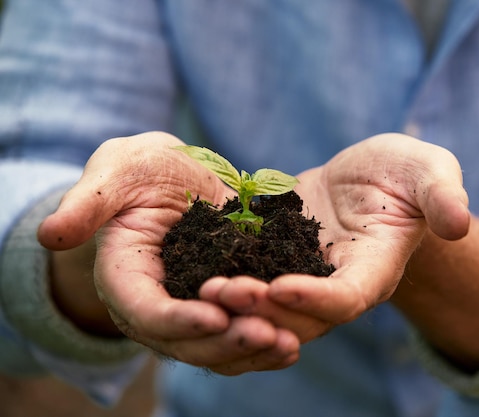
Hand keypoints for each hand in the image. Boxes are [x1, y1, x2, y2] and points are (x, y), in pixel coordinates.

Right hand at [38, 132, 299, 373]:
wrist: (178, 177)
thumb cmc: (142, 170)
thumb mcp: (117, 172)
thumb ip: (89, 203)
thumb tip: (51, 235)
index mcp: (126, 277)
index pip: (146, 311)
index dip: (176, 318)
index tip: (214, 314)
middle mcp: (157, 304)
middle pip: (186, 341)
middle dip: (225, 342)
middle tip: (266, 334)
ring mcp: (192, 309)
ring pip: (217, 346)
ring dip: (252, 351)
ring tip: (287, 345)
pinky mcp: (223, 305)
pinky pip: (241, 332)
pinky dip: (265, 340)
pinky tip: (293, 340)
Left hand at [201, 133, 468, 341]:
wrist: (370, 179)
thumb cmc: (405, 174)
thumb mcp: (429, 171)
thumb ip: (443, 195)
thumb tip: (458, 223)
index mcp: (375, 269)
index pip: (348, 299)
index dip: (316, 300)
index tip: (280, 287)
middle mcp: (336, 285)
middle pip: (300, 315)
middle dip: (262, 309)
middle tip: (220, 292)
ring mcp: (304, 277)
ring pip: (270, 307)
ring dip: (237, 304)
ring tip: (200, 288)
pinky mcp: (277, 261)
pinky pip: (251, 279)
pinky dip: (226, 281)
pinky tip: (192, 270)